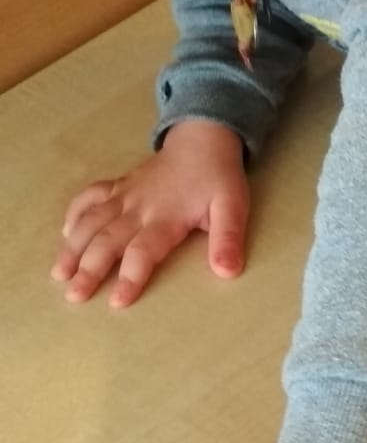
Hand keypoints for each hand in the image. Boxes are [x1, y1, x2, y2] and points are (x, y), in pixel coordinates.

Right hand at [52, 121, 248, 306]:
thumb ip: (228, 238)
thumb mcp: (233, 207)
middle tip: (74, 295)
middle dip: (88, 269)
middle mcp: (138, 207)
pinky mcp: (117, 186)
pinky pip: (89, 198)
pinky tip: (65, 234)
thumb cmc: (218, 178)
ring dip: (72, 247)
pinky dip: (74, 214)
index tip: (117, 301)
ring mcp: (124, 195)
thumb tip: (227, 271)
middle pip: (108, 240)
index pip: (143, 251)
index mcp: (166, 217)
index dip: (130, 277)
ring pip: (91, 221)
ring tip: (58, 273)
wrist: (202, 141)